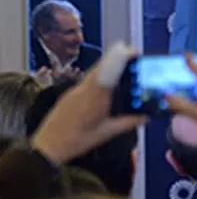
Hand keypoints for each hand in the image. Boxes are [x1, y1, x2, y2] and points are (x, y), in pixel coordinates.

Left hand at [29, 52, 145, 166]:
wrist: (48, 146)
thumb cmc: (76, 141)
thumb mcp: (107, 133)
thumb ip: (128, 122)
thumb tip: (145, 117)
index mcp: (95, 98)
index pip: (109, 70)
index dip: (121, 58)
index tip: (133, 52)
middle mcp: (84, 89)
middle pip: (101, 66)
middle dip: (117, 58)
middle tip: (133, 57)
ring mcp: (74, 90)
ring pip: (93, 72)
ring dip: (108, 66)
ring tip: (123, 70)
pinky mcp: (70, 94)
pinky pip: (87, 80)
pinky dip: (99, 77)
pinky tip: (106, 87)